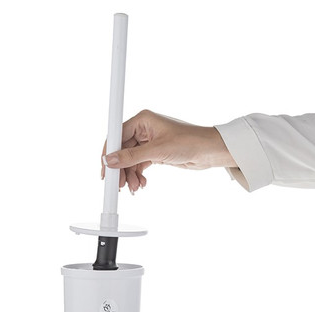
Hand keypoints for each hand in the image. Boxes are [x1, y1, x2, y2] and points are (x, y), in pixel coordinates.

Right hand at [101, 110, 234, 192]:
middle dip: (120, 168)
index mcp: (143, 120)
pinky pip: (139, 165)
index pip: (117, 135)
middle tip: (118, 184)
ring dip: (129, 175)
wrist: (210, 151)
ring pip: (130, 160)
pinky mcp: (154, 153)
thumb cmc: (190, 141)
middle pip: (121, 150)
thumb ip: (131, 157)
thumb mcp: (157, 150)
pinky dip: (138, 175)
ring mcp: (149, 142)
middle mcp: (144, 129)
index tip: (104, 168)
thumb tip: (110, 160)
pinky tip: (141, 183)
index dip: (109, 152)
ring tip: (134, 187)